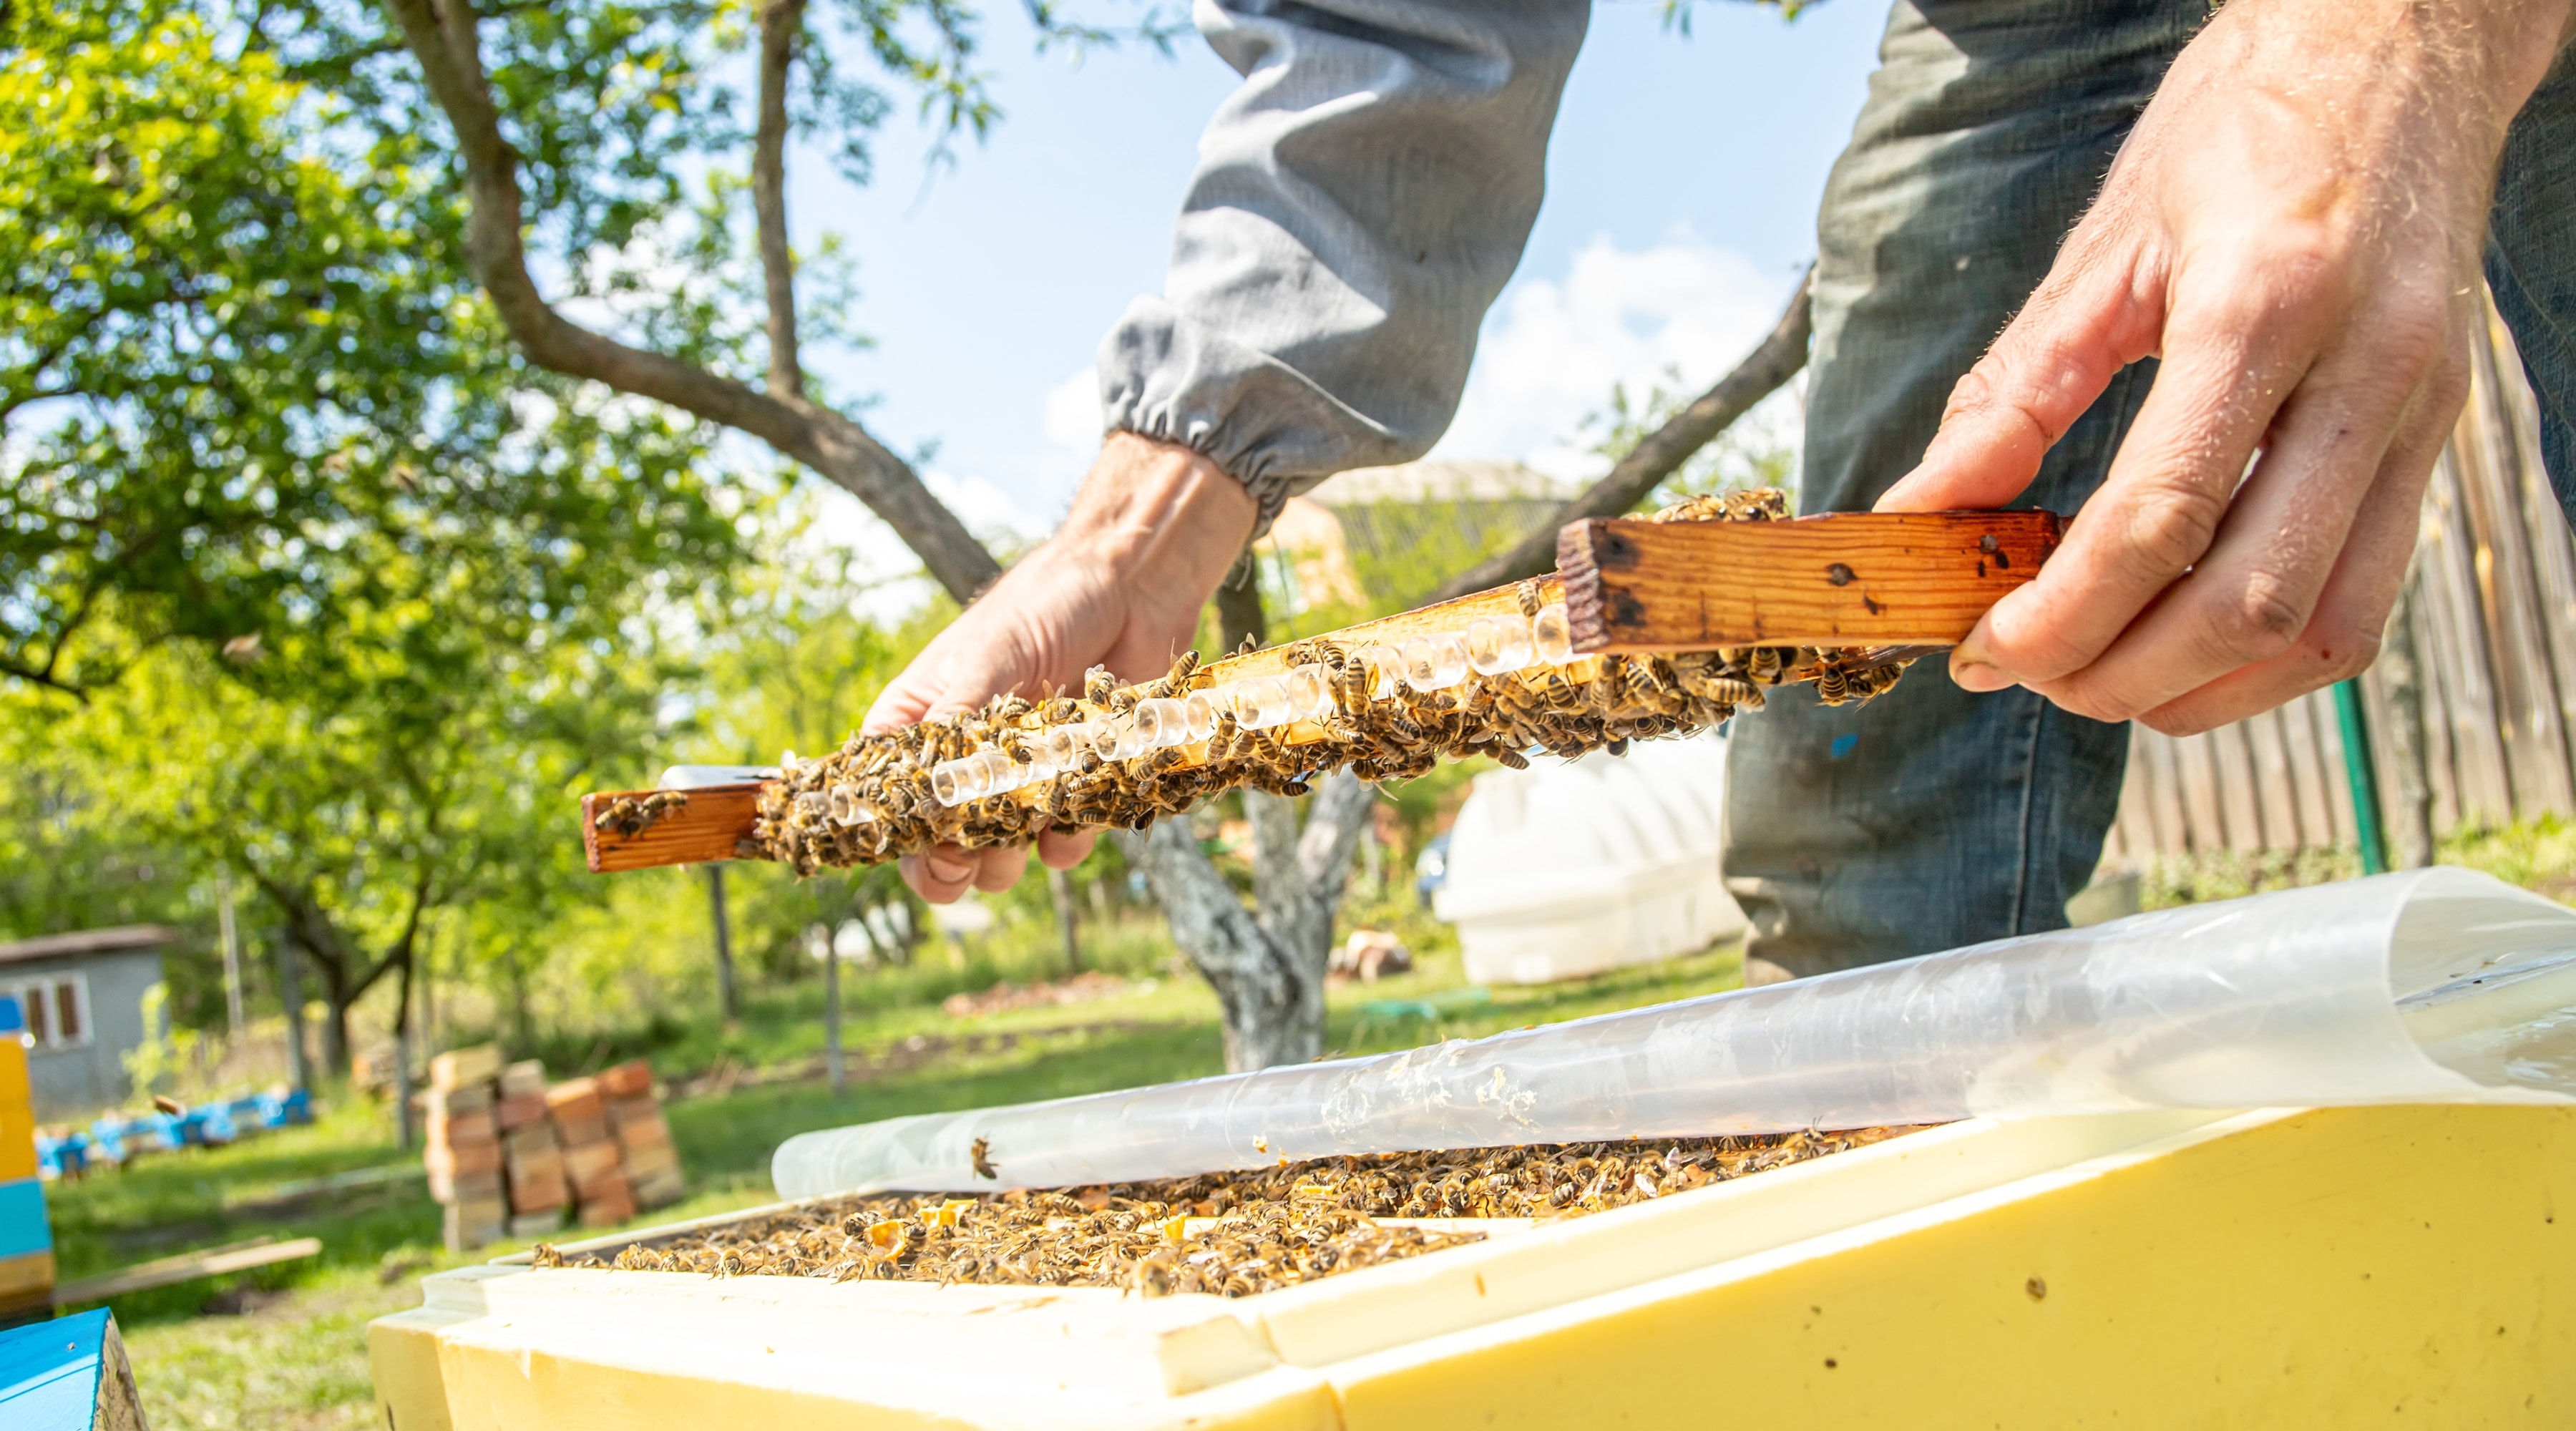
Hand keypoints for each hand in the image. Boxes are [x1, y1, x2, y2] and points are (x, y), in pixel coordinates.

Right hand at [866, 431, 1255, 901]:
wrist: (1136, 589)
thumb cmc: (1047, 606)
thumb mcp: (988, 660)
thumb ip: (956, 728)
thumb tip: (927, 797)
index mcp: (921, 725)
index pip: (886, 797)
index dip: (893, 832)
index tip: (913, 843)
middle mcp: (966, 762)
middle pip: (937, 845)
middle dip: (949, 862)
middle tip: (964, 858)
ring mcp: (1022, 780)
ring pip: (999, 858)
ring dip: (1011, 853)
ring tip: (1033, 809)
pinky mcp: (1077, 789)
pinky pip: (1063, 844)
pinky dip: (1070, 837)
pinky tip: (1082, 808)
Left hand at [1877, 0, 2575, 734]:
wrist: (2395, 48)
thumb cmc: (2242, 128)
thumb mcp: (2104, 244)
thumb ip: (2012, 391)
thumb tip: (1920, 510)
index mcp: (2263, 305)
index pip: (2159, 519)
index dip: (2060, 615)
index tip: (1982, 650)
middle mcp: (2364, 370)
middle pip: (2247, 599)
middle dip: (2119, 673)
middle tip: (2026, 674)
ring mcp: (2420, 413)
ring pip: (2324, 628)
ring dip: (2201, 689)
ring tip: (2098, 678)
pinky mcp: (2438, 440)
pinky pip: (2364, 600)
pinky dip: (2268, 659)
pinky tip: (2185, 646)